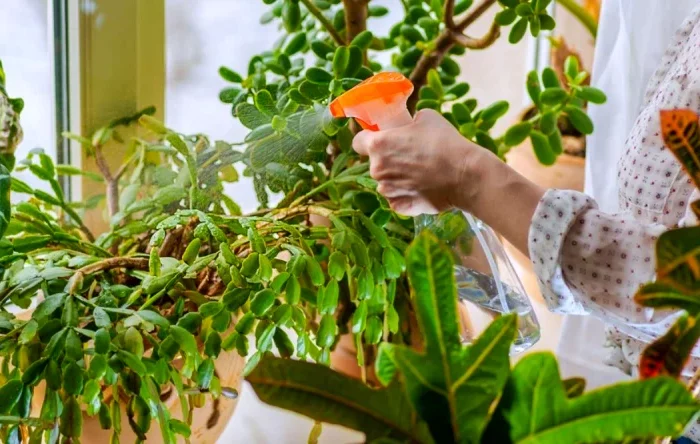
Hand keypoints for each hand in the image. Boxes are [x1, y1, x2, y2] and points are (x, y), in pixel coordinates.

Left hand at [352, 109, 488, 215]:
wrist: (465, 175)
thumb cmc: (445, 142)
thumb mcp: (426, 117)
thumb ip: (408, 123)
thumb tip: (408, 126)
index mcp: (378, 145)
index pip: (358, 141)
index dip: (368, 139)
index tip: (380, 139)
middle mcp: (377, 169)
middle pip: (375, 163)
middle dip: (388, 160)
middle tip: (411, 156)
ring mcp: (387, 191)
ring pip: (386, 182)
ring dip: (397, 178)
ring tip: (421, 173)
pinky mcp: (399, 207)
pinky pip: (397, 199)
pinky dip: (407, 194)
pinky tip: (424, 187)